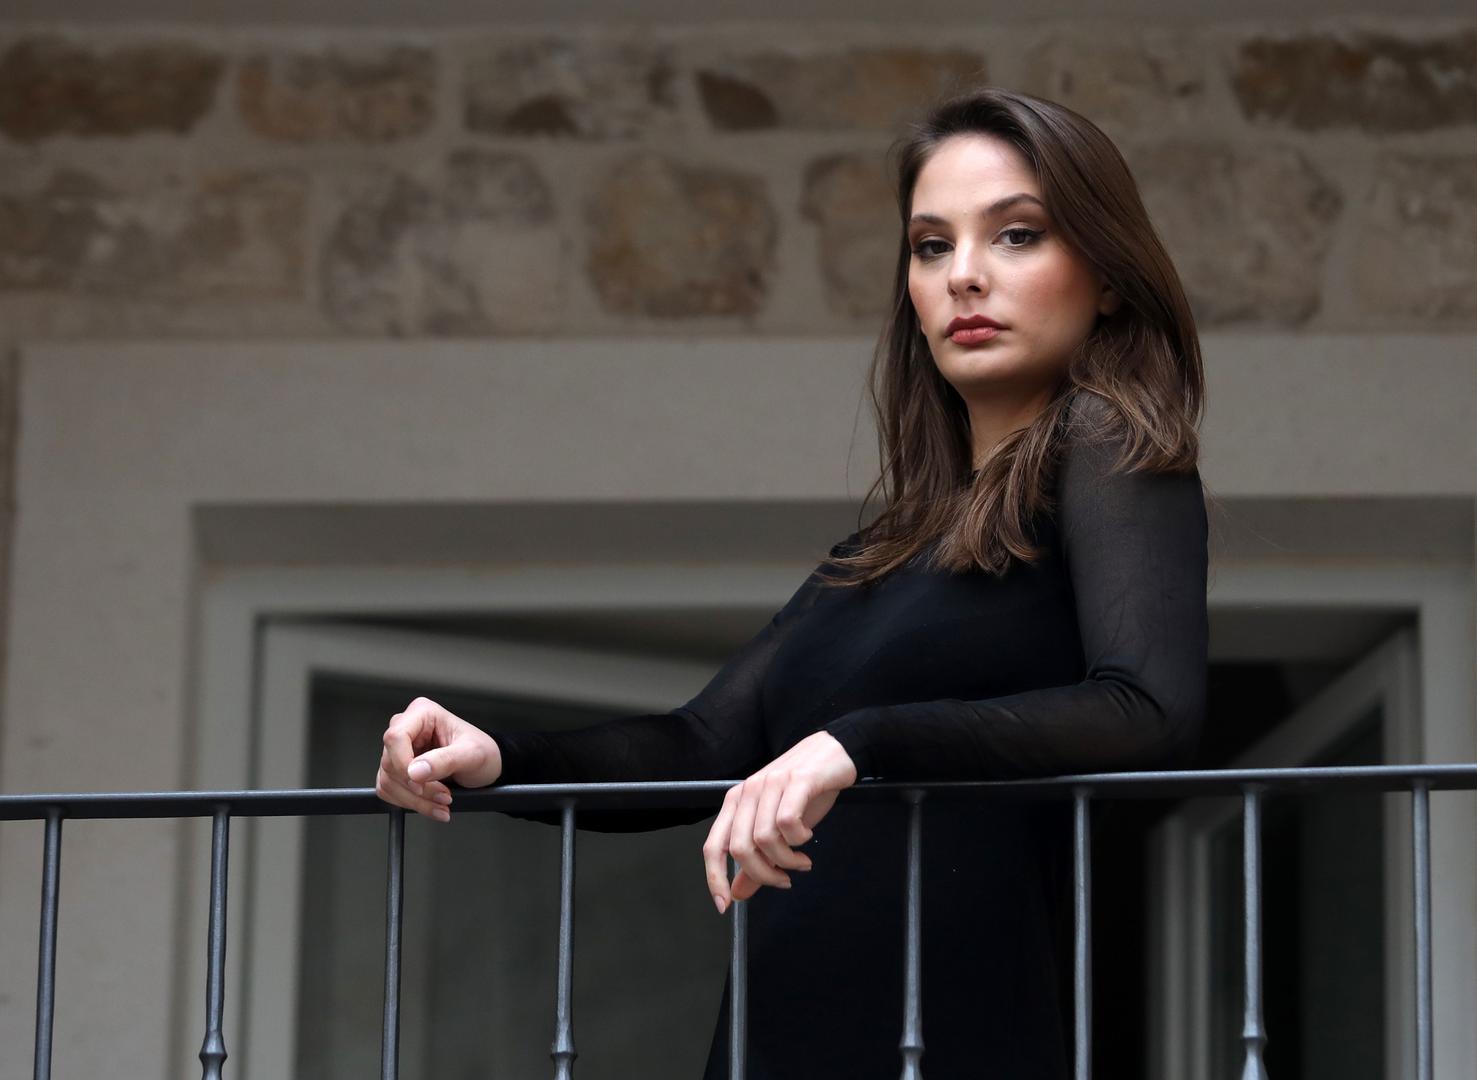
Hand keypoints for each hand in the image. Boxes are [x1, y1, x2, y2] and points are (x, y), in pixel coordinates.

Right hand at [375, 696, 502, 821]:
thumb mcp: (472, 754)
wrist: (487, 766)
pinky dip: (409, 803)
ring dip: (414, 800)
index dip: (403, 764)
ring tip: (441, 803)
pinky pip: (389, 790)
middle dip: (416, 787)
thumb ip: (445, 760)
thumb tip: (415, 770)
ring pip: (388, 781)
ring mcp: (400, 750)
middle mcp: (407, 729)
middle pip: (390, 762)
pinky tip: (430, 805)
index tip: (421, 782)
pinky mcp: (397, 770)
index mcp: (423, 714)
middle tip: (443, 796)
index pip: (395, 737)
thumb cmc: (483, 752)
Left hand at [703, 731, 857, 912]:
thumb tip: (738, 893)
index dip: (715, 878)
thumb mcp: (777, 826)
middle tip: (784, 880)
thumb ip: (756, 860)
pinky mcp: (796, 780)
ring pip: (765, 839)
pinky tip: (808, 837)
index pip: (713, 846)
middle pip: (740, 848)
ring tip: (802, 860)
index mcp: (736, 803)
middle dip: (764, 875)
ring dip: (787, 860)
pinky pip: (788, 821)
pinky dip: (799, 839)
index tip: (725, 904)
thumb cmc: (804, 790)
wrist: (833, 752)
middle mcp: (747, 792)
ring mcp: (770, 784)